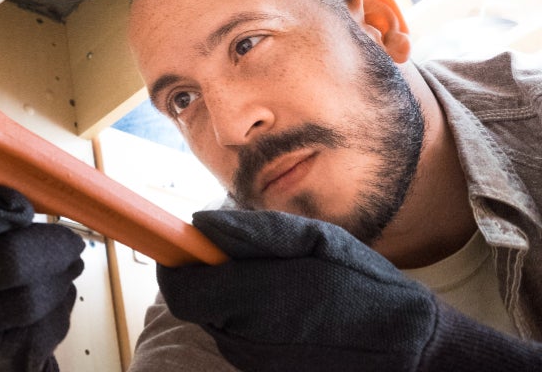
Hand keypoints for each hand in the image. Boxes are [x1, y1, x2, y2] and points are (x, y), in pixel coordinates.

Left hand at [156, 209, 540, 371]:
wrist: (410, 350)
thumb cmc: (365, 286)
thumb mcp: (316, 240)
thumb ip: (253, 232)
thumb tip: (200, 224)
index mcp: (256, 300)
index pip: (179, 289)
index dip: (174, 264)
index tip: (184, 244)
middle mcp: (246, 338)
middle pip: (194, 305)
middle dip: (207, 278)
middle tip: (243, 258)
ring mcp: (255, 362)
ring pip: (215, 322)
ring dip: (230, 299)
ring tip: (277, 284)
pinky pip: (238, 339)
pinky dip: (248, 320)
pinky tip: (287, 310)